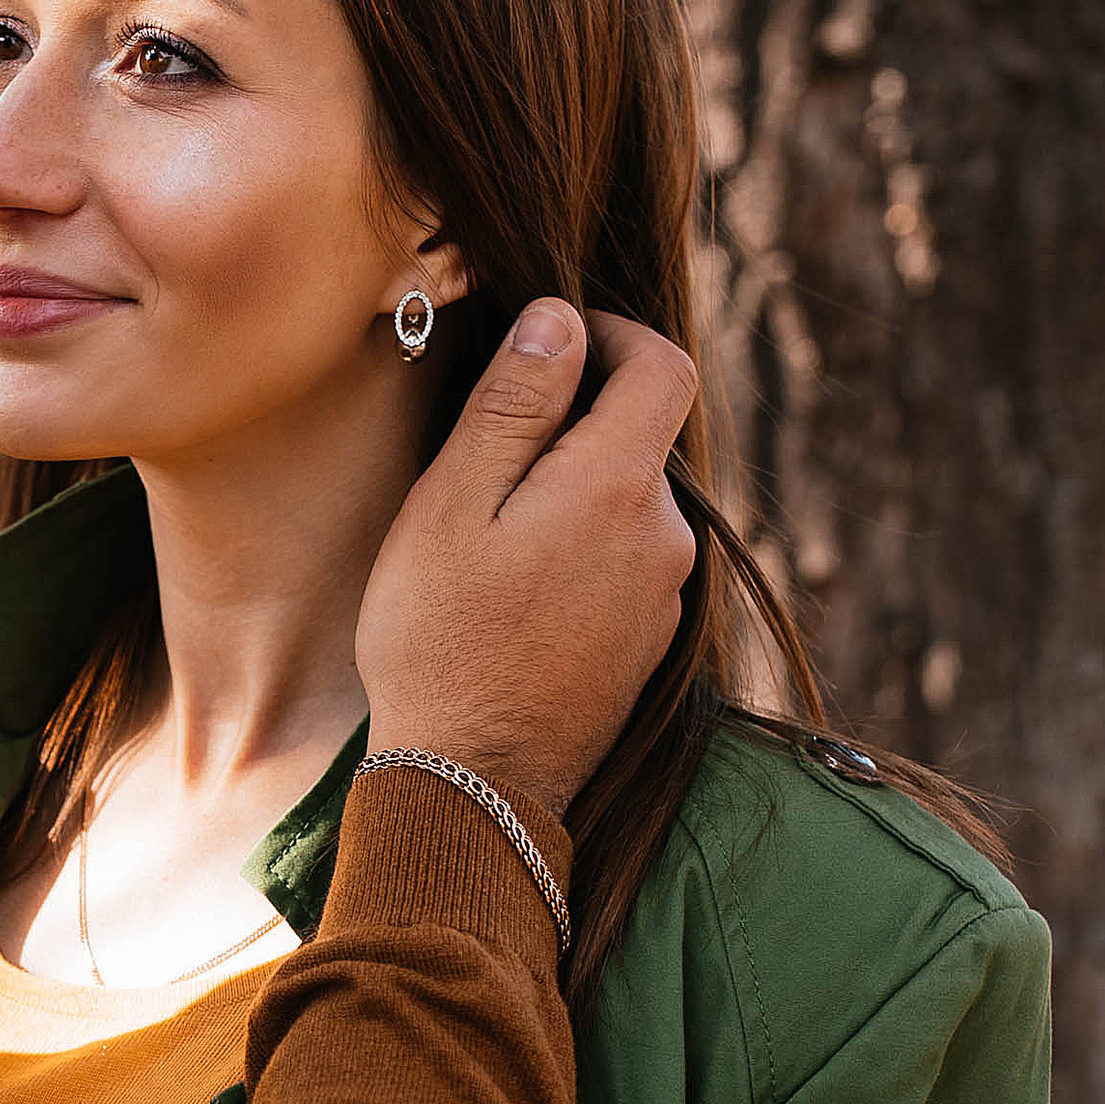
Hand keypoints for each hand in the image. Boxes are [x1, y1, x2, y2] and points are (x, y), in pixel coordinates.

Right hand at [357, 300, 700, 817]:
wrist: (471, 784)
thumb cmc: (441, 640)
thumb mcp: (453, 504)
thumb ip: (513, 404)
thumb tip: (559, 319)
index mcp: (619, 486)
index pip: (662, 366)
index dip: (613, 335)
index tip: (554, 344)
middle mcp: (663, 536)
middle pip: (639, 438)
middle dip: (574, 425)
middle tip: (484, 458)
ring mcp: (662, 597)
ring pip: (626, 505)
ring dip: (572, 496)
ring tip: (489, 540)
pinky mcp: (648, 646)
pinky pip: (622, 565)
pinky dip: (579, 554)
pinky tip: (514, 597)